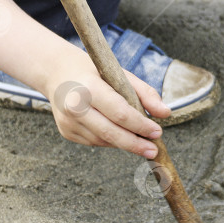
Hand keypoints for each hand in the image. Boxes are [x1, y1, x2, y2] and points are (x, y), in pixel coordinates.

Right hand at [44, 49, 170, 157]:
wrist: (57, 72)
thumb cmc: (95, 72)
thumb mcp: (121, 74)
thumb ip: (145, 93)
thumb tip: (165, 113)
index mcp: (88, 88)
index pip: (119, 113)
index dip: (140, 126)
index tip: (157, 132)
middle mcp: (74, 107)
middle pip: (111, 133)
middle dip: (135, 144)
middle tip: (154, 150)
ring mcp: (68, 122)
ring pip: (104, 140)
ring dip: (125, 142)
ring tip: (141, 140)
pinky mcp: (66, 132)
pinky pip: (95, 142)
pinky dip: (110, 140)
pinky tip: (117, 132)